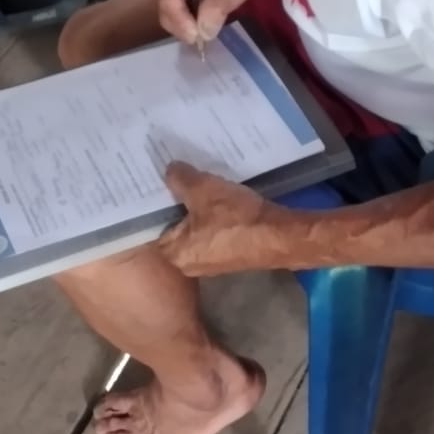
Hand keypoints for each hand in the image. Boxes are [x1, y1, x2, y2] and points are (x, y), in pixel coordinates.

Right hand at [157, 0, 259, 46]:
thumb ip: (215, 8)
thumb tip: (203, 33)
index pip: (169, 1)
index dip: (181, 22)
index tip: (198, 36)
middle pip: (165, 11)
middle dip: (183, 28)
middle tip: (203, 38)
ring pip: (169, 16)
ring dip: (185, 28)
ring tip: (204, 31)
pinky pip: (174, 16)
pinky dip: (186, 25)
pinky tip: (200, 26)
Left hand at [159, 162, 285, 275]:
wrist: (281, 236)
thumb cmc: (235, 218)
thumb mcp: (203, 189)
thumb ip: (180, 178)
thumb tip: (168, 170)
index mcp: (173, 253)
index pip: (152, 225)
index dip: (154, 201)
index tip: (153, 181)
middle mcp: (187, 264)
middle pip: (174, 227)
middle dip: (176, 203)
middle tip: (174, 177)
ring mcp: (210, 263)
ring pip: (196, 229)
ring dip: (198, 209)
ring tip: (197, 182)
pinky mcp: (230, 257)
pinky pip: (213, 233)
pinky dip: (214, 217)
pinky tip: (220, 198)